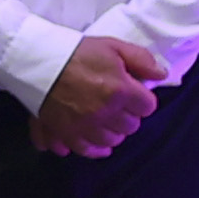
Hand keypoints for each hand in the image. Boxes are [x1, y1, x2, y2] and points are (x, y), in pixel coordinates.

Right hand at [34, 33, 165, 155]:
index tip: (132, 93)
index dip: (141, 99)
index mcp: (119, 90)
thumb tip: (162, 75)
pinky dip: (94, 149)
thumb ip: (142, 60)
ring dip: (112, 132)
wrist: (36, 60)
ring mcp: (84, 126)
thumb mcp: (113, 46)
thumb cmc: (76, 52)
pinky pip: (86, 150)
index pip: (147, 107)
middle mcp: (104, 112)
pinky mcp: (66, 133)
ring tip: (106, 121)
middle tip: (118, 105)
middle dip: (128, 115)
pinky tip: (97, 144)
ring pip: (112, 140)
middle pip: (131, 126)